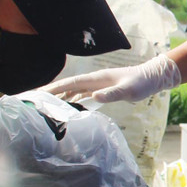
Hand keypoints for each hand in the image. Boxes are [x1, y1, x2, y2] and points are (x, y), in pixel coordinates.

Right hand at [45, 54, 180, 104]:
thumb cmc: (140, 83)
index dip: (55, 87)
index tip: (40, 92)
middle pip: (67, 86)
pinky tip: (66, 107)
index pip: (70, 83)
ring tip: (45, 104)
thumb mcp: (127, 90)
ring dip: (60, 97)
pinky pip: (82, 95)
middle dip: (51, 91)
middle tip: (34, 99)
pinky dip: (72, 100)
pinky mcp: (101, 90)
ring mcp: (96, 85)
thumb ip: (112, 94)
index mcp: (96, 79)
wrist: (151, 78)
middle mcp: (93, 80)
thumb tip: (94, 96)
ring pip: (73, 91)